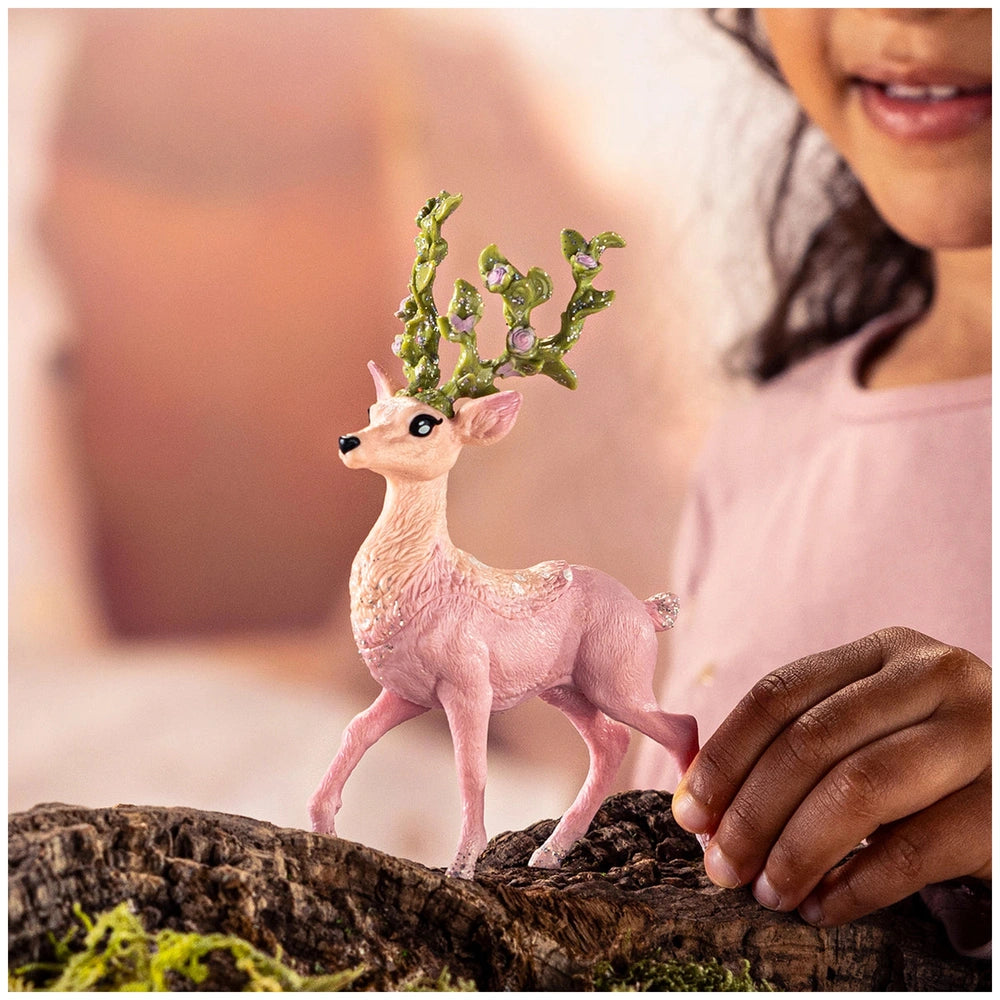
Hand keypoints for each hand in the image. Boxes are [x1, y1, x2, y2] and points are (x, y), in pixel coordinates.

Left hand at [671, 627, 990, 926]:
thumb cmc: (934, 758)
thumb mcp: (873, 724)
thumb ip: (801, 741)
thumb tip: (702, 801)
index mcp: (885, 652)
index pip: (780, 694)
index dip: (724, 755)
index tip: (688, 811)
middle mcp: (933, 678)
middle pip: (811, 742)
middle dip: (751, 812)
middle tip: (720, 866)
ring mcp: (978, 735)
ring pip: (857, 789)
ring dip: (795, 850)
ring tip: (765, 891)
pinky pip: (912, 851)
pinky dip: (854, 886)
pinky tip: (820, 906)